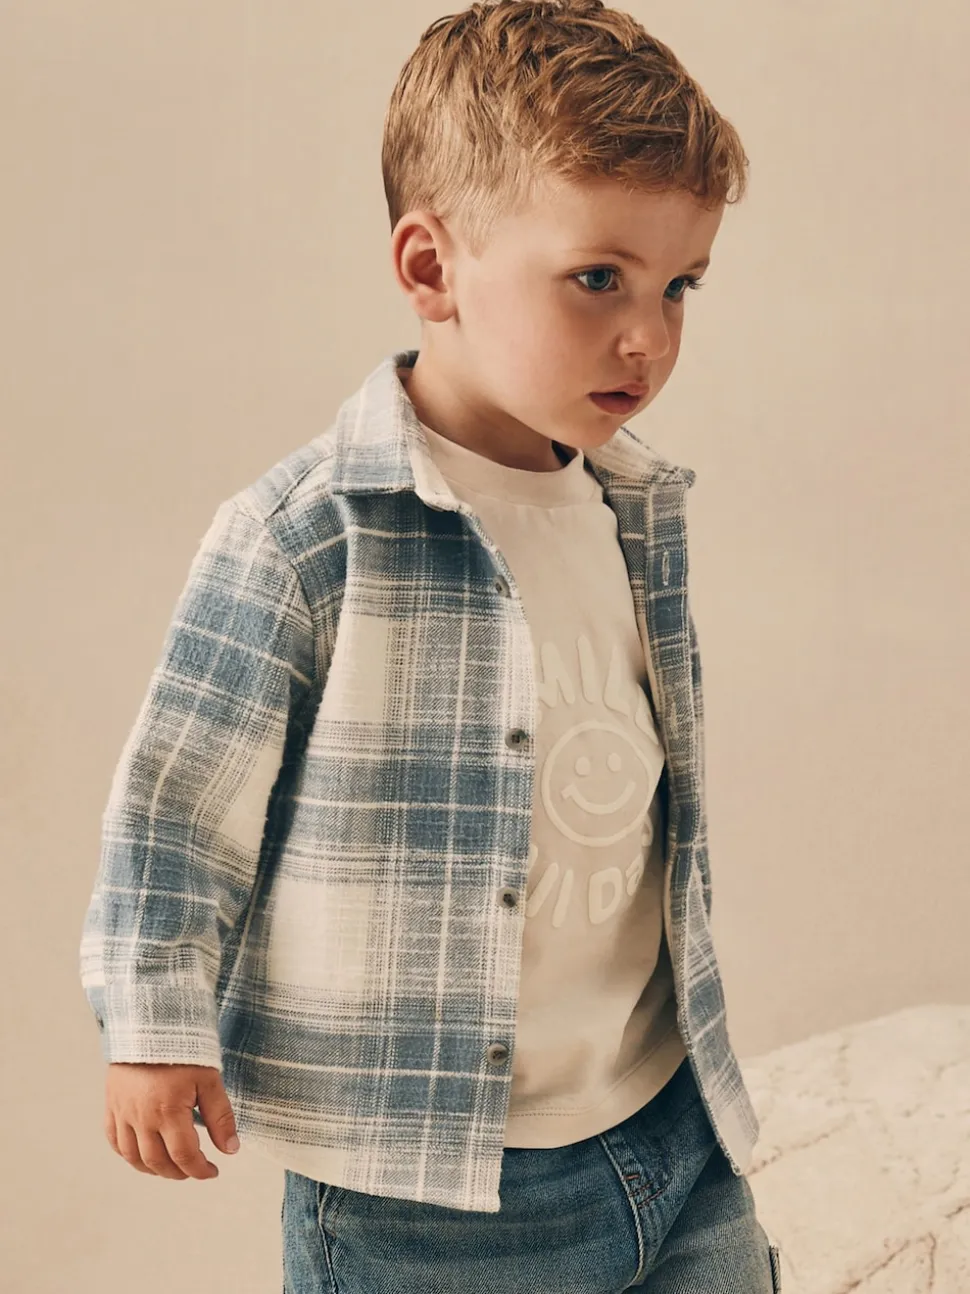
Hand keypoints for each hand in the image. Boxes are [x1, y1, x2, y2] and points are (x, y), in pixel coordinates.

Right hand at [104, 1062, 239, 1179]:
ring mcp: (122, 1113)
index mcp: (168, 1112)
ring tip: (173, 1167)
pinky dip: (129, 1155)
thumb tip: (231, 1150)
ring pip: (133, 1157)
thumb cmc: (182, 1049)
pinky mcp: (111, 1105)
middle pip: (157, 1162)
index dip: (200, 1170)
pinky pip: (114, 1141)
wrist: (148, 1023)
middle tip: (195, 1169)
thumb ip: (220, 1117)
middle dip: (179, 1172)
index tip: (213, 1171)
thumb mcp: (209, 1079)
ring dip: (154, 1169)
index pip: (183, 1156)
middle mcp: (141, 1118)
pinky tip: (143, 1155)